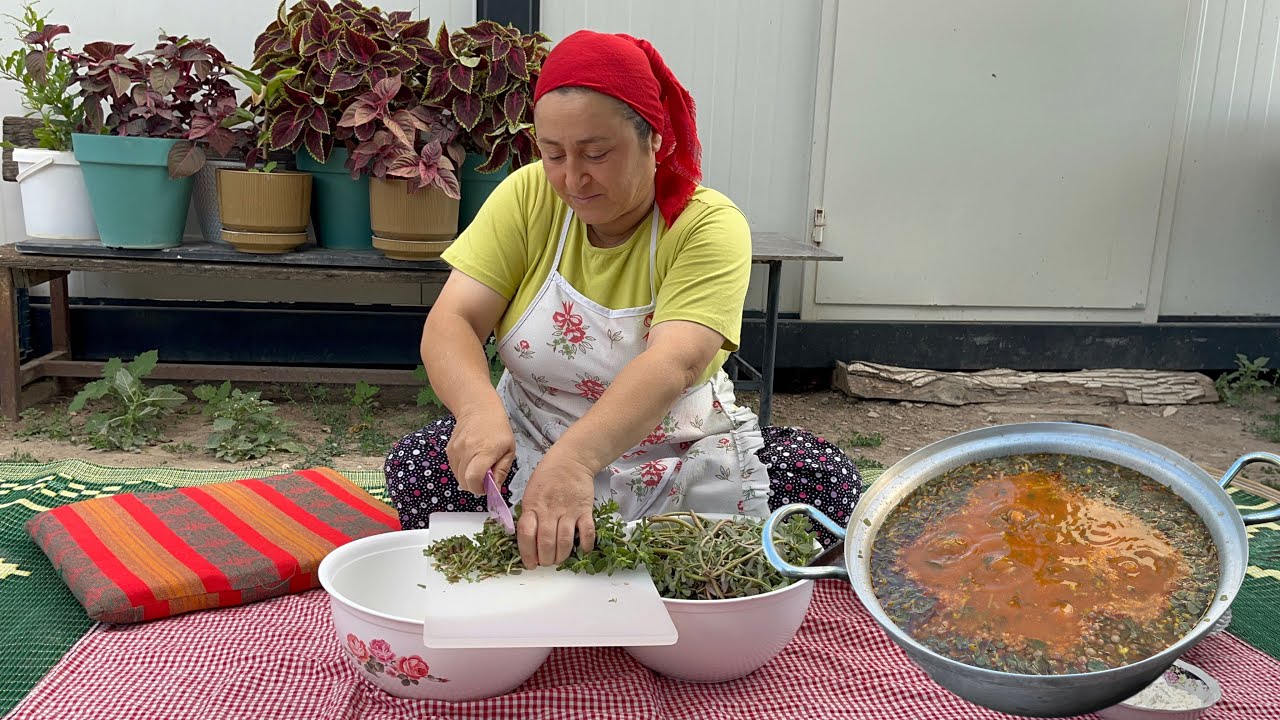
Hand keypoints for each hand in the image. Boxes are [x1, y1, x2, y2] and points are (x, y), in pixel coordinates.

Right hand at [446, 406, 514, 495]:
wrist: (479, 409)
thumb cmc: (498, 429)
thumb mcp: (509, 449)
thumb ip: (502, 470)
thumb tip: (495, 489)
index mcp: (484, 451)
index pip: (473, 479)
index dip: (479, 489)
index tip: (487, 487)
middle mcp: (466, 451)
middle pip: (464, 482)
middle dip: (474, 486)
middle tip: (484, 479)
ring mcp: (455, 450)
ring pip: (457, 477)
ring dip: (468, 478)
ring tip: (478, 467)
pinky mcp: (449, 449)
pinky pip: (454, 468)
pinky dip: (462, 470)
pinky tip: (471, 461)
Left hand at [517, 451, 596, 568]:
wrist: (570, 461)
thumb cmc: (547, 477)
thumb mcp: (530, 493)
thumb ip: (529, 515)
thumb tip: (527, 540)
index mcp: (533, 506)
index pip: (526, 534)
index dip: (527, 553)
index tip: (530, 564)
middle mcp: (549, 510)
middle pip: (546, 542)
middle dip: (545, 559)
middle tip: (546, 563)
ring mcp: (568, 510)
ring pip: (565, 540)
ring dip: (561, 556)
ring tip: (559, 560)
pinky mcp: (585, 509)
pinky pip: (587, 531)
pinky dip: (585, 544)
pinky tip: (582, 550)